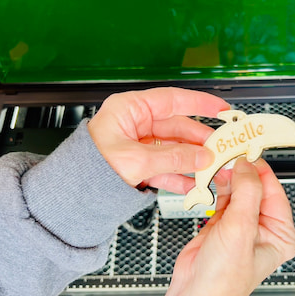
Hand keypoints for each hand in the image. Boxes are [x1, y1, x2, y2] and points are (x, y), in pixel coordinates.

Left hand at [88, 87, 230, 193]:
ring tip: (214, 173)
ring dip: (196, 164)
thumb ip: (173, 158)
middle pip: (178, 129)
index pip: (172, 100)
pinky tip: (195, 186)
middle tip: (223, 152)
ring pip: (175, 152)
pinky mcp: (139, 167)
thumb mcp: (136, 161)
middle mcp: (136, 125)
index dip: (200, 103)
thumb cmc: (88, 168)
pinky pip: (166, 169)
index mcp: (130, 110)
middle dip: (202, 144)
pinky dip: (181, 178)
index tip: (221, 109)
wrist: (71, 195)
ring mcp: (139, 146)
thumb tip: (203, 156)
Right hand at [145, 158, 294, 295]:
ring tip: (218, 164)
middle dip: (241, 172)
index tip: (249, 150)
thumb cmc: (223, 280)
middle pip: (255, 188)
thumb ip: (247, 193)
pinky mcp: (222, 225)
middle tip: (229, 153)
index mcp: (281, 234)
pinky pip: (223, 198)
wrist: (193, 294)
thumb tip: (247, 165)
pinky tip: (211, 179)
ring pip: (238, 191)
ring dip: (227, 178)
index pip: (274, 191)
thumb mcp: (241, 229)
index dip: (260, 170)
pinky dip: (216, 188)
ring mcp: (242, 227)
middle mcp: (263, 230)